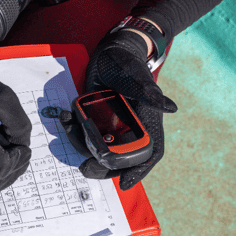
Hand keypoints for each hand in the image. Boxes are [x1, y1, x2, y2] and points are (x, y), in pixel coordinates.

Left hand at [60, 30, 177, 190]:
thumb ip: (150, 94)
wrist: (107, 52)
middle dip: (101, 165)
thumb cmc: (127, 63)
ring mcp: (110, 125)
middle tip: (85, 168)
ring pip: (96, 147)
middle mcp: (128, 128)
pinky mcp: (93, 119)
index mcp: (146, 123)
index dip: (139, 171)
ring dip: (79, 142)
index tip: (124, 184)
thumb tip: (170, 108)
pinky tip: (64, 116)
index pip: (148, 153)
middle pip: (118, 158)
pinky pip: (82, 133)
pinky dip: (71, 129)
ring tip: (69, 124)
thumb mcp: (137, 78)